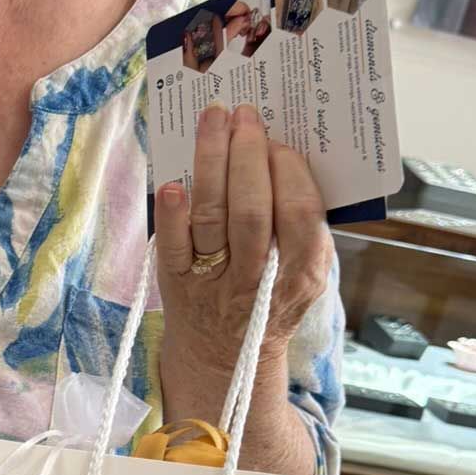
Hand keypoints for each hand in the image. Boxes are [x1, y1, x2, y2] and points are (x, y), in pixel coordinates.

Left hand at [155, 102, 331, 376]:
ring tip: (213, 120)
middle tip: (244, 116)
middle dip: (248, 155)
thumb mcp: (303, 273)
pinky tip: (173, 183)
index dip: (288, 171)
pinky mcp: (176, 282)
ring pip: (213, 216)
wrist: (225, 359)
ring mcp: (214, 283)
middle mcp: (257, 280)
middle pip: (252, 210)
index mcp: (300, 275)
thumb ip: (304, 227)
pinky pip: (173, 245)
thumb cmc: (269, 299)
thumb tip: (289, 157)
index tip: (277, 140)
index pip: (299, 214)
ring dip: (212, 161)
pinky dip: (172, 214)